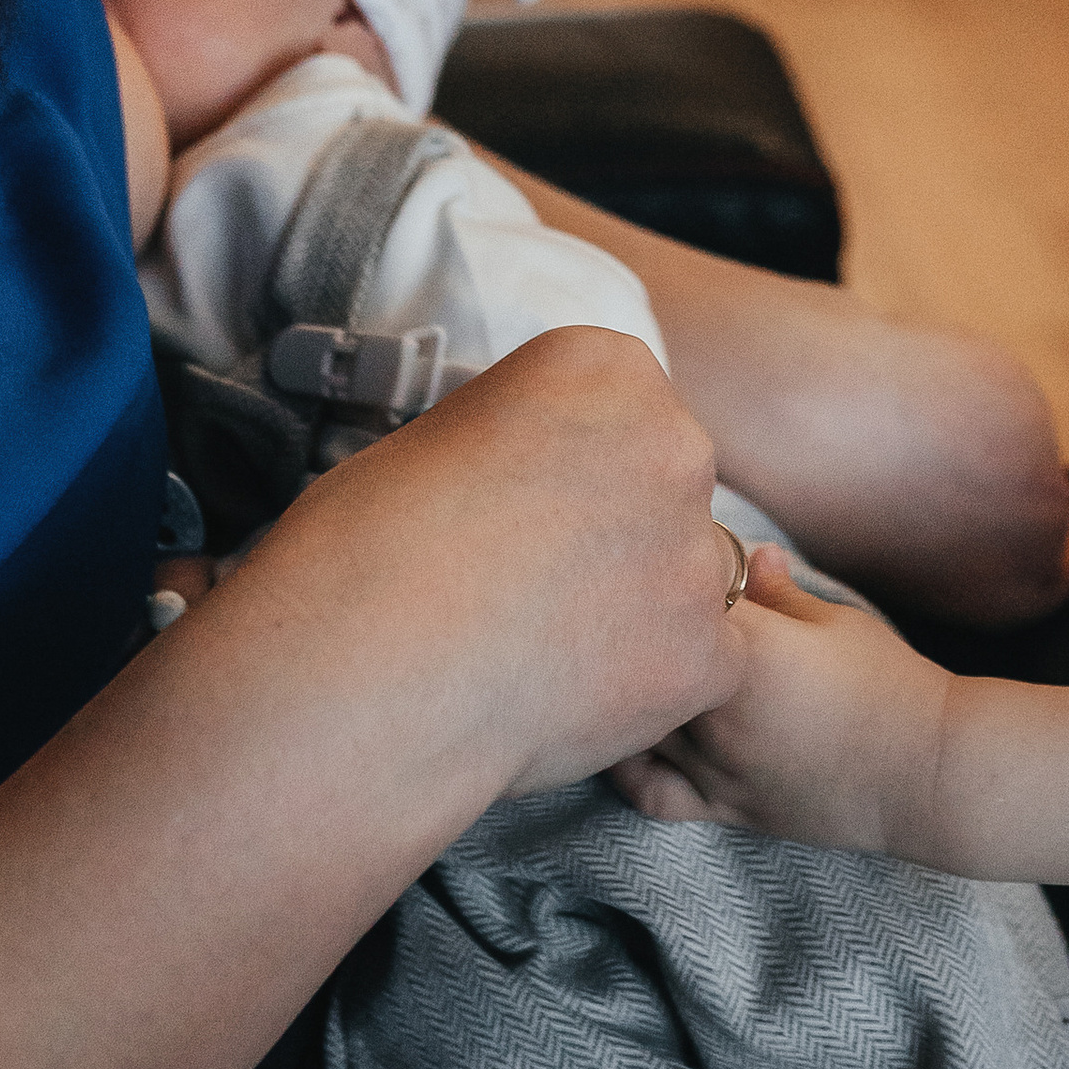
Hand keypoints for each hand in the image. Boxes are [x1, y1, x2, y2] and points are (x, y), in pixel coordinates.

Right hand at [246, 323, 745, 807]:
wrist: (361, 673)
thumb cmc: (364, 550)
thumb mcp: (441, 435)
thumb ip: (525, 445)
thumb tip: (539, 484)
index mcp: (605, 367)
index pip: (626, 411)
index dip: (574, 471)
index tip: (525, 510)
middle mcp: (674, 442)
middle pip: (669, 489)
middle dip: (620, 536)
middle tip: (536, 590)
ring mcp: (697, 553)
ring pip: (688, 582)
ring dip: (638, 613)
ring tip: (543, 652)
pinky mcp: (707, 655)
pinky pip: (697, 670)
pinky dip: (646, 691)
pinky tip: (568, 700)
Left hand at [615, 547, 952, 858]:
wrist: (926, 770)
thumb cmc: (889, 683)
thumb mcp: (836, 621)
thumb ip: (779, 592)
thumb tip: (749, 554)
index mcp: (745, 650)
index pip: (673, 595)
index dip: (667, 572)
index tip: (667, 557)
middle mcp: (717, 710)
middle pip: (638, 659)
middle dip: (633, 630)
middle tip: (634, 606)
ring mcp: (717, 765)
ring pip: (633, 724)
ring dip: (626, 691)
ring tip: (625, 665)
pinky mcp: (726, 807)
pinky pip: (650, 793)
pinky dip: (628, 767)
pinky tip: (630, 740)